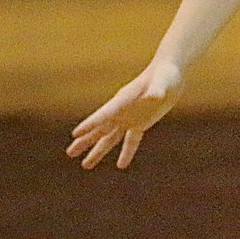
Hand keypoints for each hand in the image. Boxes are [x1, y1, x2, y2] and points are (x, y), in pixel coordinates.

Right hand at [66, 59, 183, 169]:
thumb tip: (155, 95)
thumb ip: (157, 89)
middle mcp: (122, 111)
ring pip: (110, 137)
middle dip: (85, 141)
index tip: (75, 134)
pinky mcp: (141, 122)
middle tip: (70, 153)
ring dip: (99, 151)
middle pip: (100, 129)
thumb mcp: (162, 82)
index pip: (104, 114)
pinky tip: (121, 165)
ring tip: (85, 165)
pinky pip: (131, 140)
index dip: (90, 124)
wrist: (169, 72)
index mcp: (123, 100)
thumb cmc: (165, 73)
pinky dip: (127, 152)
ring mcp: (130, 117)